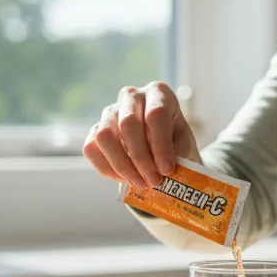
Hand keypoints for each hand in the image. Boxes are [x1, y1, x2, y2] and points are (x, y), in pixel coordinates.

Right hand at [83, 81, 199, 189]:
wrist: (162, 146)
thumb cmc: (176, 142)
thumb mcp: (185, 145)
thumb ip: (177, 153)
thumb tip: (164, 170)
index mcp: (159, 93)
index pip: (156, 114)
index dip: (161, 144)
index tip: (167, 170)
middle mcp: (132, 96)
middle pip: (128, 123)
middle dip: (141, 158)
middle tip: (153, 181)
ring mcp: (111, 111)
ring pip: (105, 135)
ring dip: (121, 164)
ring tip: (139, 183)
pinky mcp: (96, 129)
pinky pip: (91, 148)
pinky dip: (106, 168)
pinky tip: (123, 179)